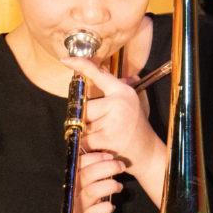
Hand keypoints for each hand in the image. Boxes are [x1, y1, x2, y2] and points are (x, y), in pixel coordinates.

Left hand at [60, 57, 164, 199]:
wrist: (147, 152)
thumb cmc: (135, 127)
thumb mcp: (130, 103)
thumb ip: (114, 89)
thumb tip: (97, 71)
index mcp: (123, 91)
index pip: (99, 74)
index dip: (81, 64)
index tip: (65, 59)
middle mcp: (119, 102)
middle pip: (84, 106)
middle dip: (85, 119)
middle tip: (99, 127)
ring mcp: (114, 120)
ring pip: (82, 124)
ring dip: (85, 133)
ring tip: (102, 137)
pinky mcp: (108, 137)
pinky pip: (84, 139)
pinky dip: (86, 146)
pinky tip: (99, 147)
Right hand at [67, 151, 124, 212]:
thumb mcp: (86, 201)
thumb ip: (92, 184)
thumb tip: (108, 164)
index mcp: (70, 187)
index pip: (78, 164)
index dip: (95, 157)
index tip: (110, 155)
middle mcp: (70, 198)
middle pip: (85, 174)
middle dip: (106, 166)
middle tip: (120, 166)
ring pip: (89, 191)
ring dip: (108, 185)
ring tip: (119, 187)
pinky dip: (103, 208)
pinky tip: (111, 207)